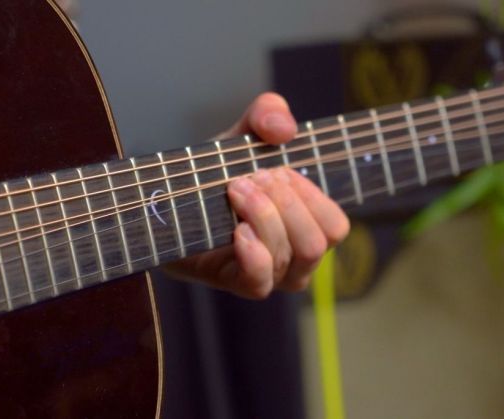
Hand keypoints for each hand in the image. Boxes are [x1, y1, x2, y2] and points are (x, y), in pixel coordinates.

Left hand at [166, 93, 349, 298]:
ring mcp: (269, 276)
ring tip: (235, 190)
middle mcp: (294, 259)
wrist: (168, 200)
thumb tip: (285, 129)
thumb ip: (268, 114)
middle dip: (285, 203)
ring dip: (264, 215)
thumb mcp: (243, 134)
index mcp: (306, 228)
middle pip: (316, 243)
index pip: (335, 227)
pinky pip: (260, 281)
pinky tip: (237, 229)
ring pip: (290, 256)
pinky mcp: (236, 283)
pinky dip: (253, 252)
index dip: (310, 196)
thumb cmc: (217, 173)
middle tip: (250, 179)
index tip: (274, 170)